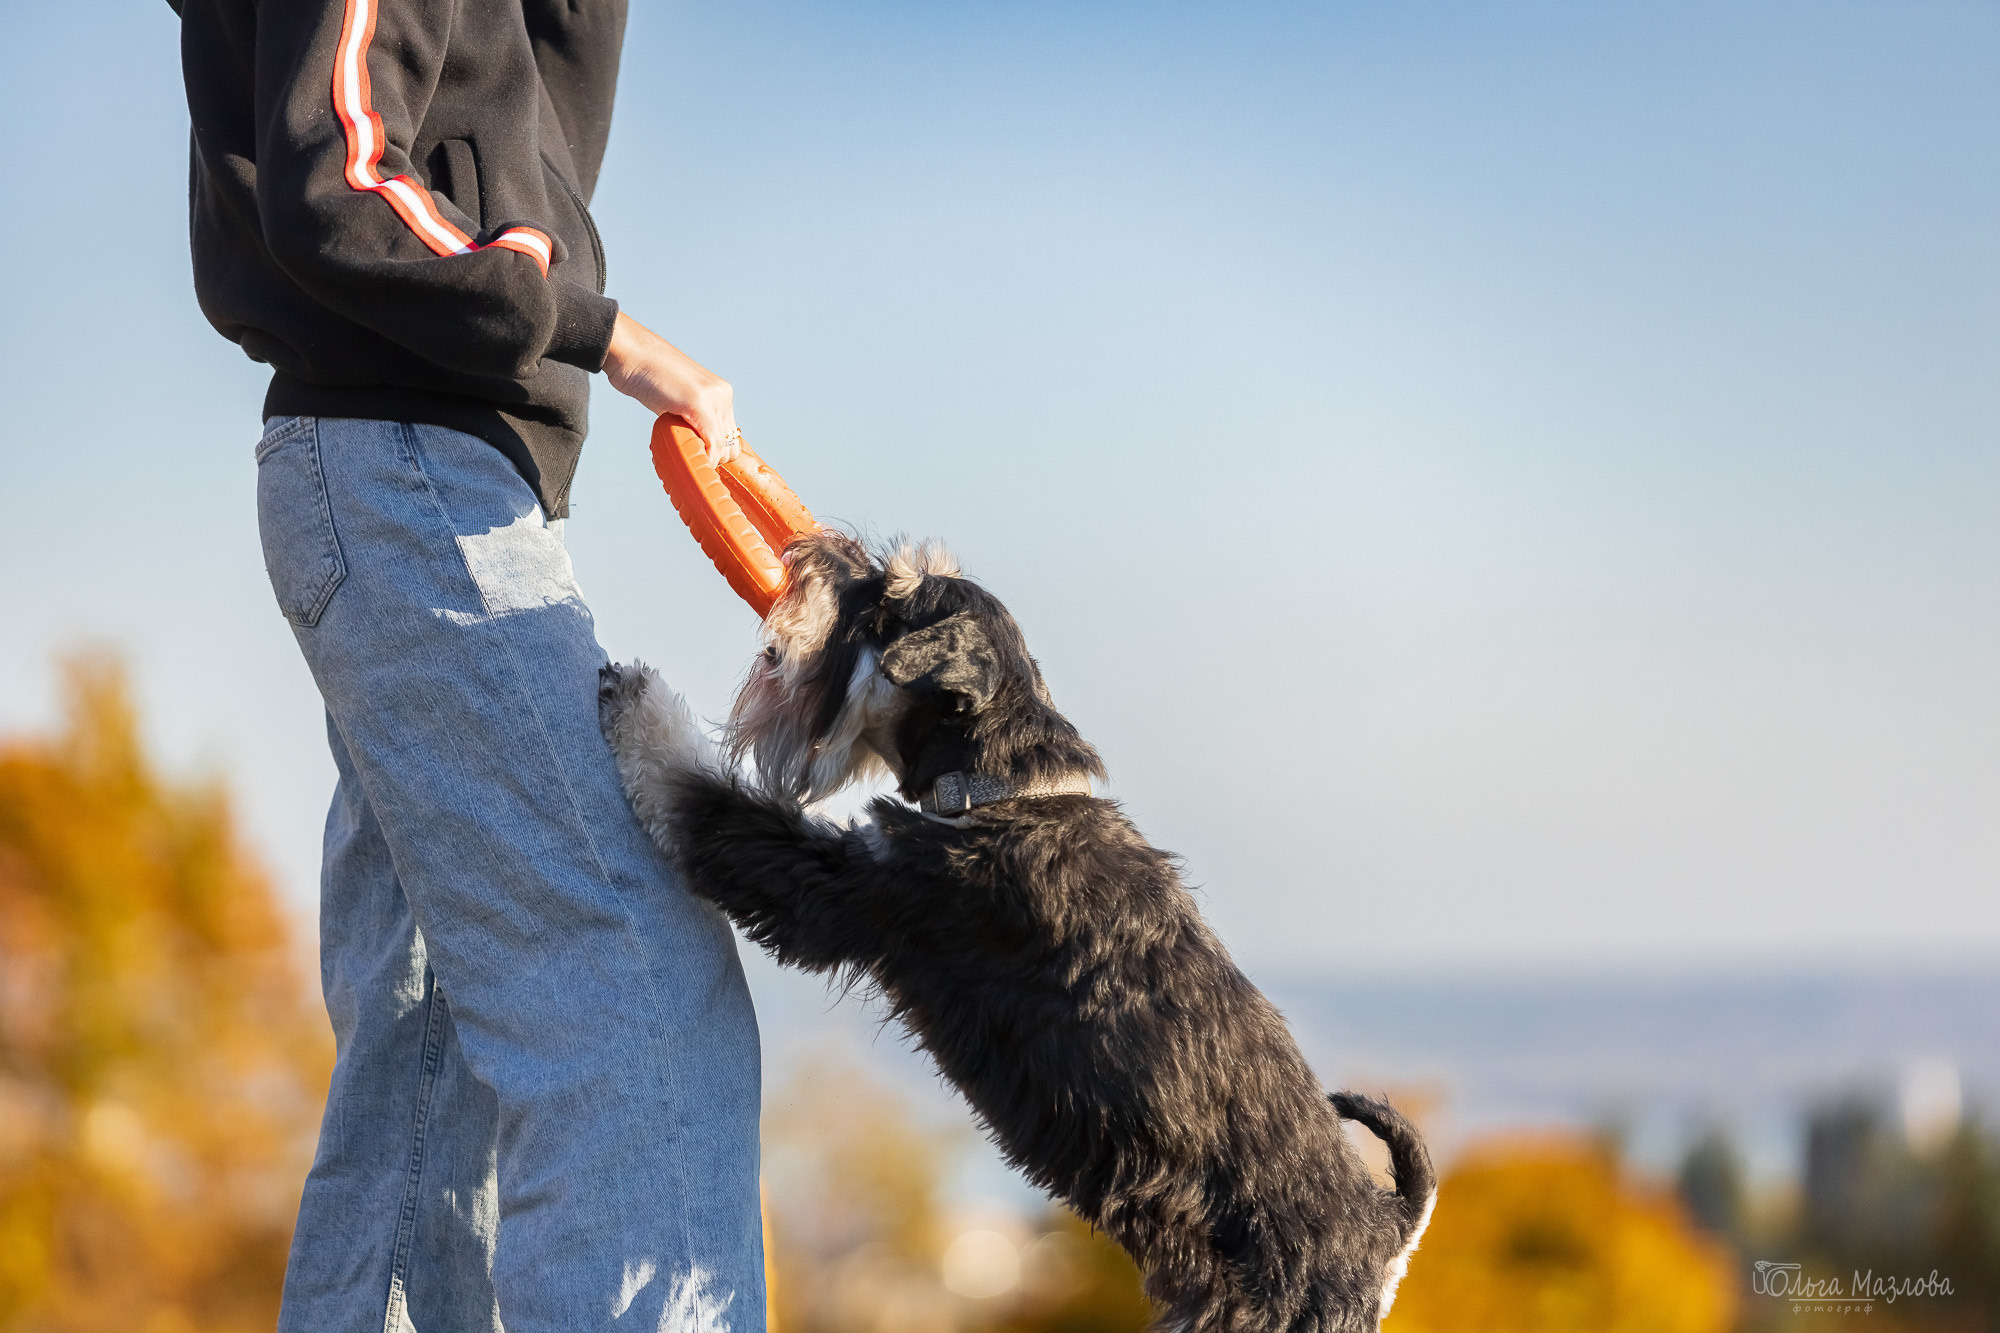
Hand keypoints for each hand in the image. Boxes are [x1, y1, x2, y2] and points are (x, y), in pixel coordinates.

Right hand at [602, 311, 740, 464]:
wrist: (628, 351)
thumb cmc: (643, 376)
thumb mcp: (672, 401)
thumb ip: (686, 420)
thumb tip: (689, 445)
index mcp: (719, 393)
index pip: (729, 437)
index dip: (713, 454)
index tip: (692, 460)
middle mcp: (722, 394)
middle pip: (730, 446)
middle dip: (709, 459)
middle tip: (683, 459)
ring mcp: (714, 398)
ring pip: (723, 447)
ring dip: (702, 459)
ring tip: (675, 455)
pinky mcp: (700, 403)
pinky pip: (712, 443)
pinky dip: (702, 458)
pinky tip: (682, 458)